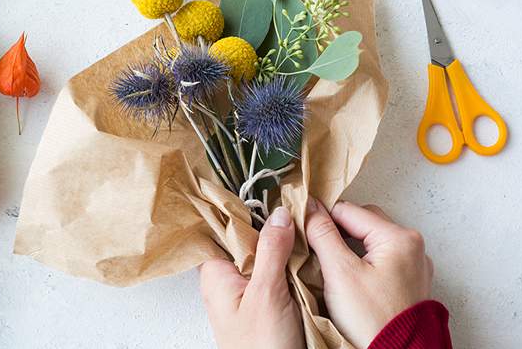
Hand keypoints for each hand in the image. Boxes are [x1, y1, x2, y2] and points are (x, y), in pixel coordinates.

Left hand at [199, 207, 303, 348]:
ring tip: (304, 224)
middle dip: (271, 225)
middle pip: (248, 238)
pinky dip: (290, 264)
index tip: (269, 189)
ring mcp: (248, 292)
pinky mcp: (266, 303)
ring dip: (284, 245)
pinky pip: (277, 273)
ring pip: (266, 255)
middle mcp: (228, 279)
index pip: (224, 227)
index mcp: (216, 273)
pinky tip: (305, 254)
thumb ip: (271, 250)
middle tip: (296, 205)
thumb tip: (279, 214)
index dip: (245, 207)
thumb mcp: (266, 293)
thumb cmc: (261, 348)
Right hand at [305, 199, 433, 348]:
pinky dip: (362, 261)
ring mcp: (412, 266)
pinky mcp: (408, 283)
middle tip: (313, 245)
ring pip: (370, 241)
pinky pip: (381, 259)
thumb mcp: (339, 272)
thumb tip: (309, 208)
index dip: (321, 216)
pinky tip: (346, 275)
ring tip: (328, 261)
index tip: (301, 223)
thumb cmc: (373, 321)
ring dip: (348, 246)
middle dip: (336, 230)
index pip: (349, 210)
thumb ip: (322, 234)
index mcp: (399, 238)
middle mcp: (412, 247)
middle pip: (362, 222)